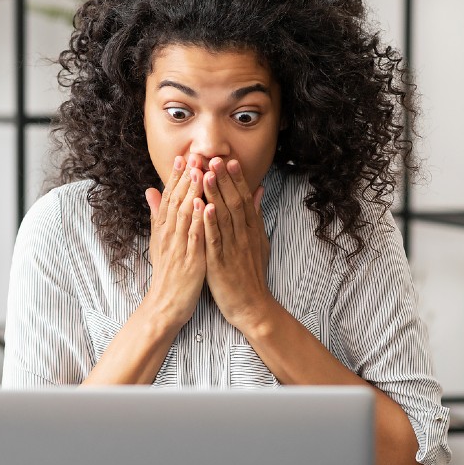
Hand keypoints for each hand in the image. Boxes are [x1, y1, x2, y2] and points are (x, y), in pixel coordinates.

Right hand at [143, 155, 206, 329]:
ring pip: (185, 216)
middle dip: (185, 178)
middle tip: (193, 155)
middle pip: (177, 202)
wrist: (165, 305)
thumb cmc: (167, 273)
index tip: (182, 157)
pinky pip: (195, 238)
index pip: (170, 198)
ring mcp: (180, 248)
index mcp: (164, 230)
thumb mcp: (159, 242)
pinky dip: (199, 221)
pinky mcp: (190, 261)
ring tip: (200, 172)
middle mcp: (170, 236)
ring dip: (192, 193)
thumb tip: (150, 191)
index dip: (176, 177)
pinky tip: (206, 206)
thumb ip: (157, 216)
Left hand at [200, 157, 272, 331]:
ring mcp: (233, 249)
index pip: (244, 200)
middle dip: (224, 180)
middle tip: (215, 158)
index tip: (229, 160)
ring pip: (224, 217)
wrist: (253, 306)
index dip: (236, 180)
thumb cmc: (251, 274)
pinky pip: (215, 240)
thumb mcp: (259, 242)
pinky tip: (204, 208)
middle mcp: (243, 237)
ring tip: (207, 174)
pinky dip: (210, 223)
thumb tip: (258, 190)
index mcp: (251, 231)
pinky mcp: (221, 263)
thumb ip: (256, 215)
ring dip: (215, 194)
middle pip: (234, 203)